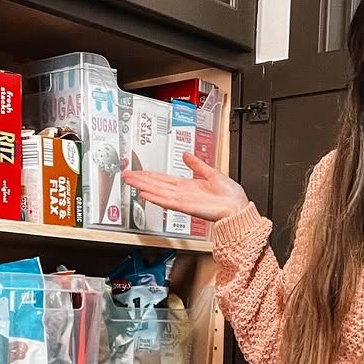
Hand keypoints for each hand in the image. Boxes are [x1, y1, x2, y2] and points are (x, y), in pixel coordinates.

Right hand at [122, 152, 248, 221]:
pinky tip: (146, 194)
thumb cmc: (230, 196)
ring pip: (158, 191)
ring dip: (143, 186)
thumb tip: (187, 154)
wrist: (237, 208)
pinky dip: (156, 197)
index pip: (163, 179)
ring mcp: (183, 200)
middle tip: (126, 175)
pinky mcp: (186, 206)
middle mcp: (182, 193)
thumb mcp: (212, 173)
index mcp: (187, 185)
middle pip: (156, 184)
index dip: (149, 174)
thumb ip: (197, 164)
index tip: (137, 171)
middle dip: (140, 179)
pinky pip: (168, 201)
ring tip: (131, 182)